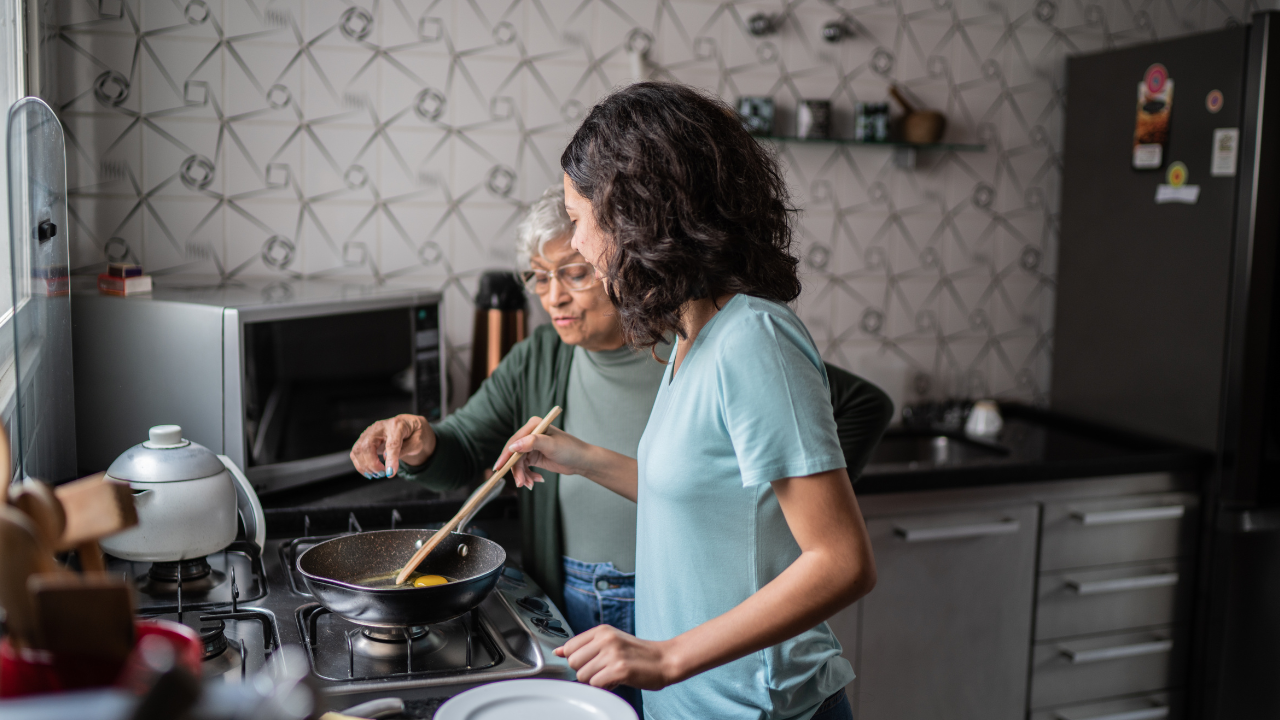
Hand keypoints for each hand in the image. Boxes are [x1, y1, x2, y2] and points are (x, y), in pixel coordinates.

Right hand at [349, 415, 434, 477]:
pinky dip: (360, 465)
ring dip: (365, 466)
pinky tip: (369, 472)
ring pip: (358, 450)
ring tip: (377, 474)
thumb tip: (387, 460)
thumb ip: (404, 449)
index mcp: (397, 425)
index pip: (391, 443)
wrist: (409, 425)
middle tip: (383, 474)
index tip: (390, 473)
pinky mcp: (364, 438)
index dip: (390, 459)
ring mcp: (370, 432)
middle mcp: (380, 426)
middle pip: (367, 445)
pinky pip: (356, 452)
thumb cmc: (414, 433)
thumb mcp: (417, 442)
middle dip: (372, 464)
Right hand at [492, 415, 597, 488]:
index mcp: (533, 426)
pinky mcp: (534, 456)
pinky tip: (536, 481)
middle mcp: (530, 434)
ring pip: (518, 463)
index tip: (499, 468)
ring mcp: (531, 446)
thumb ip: (532, 443)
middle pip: (514, 454)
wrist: (582, 461)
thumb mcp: (551, 445)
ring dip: (522, 475)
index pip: (514, 441)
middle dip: (516, 470)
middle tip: (520, 483)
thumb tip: (513, 446)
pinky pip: (524, 468)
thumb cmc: (570, 449)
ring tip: (529, 485)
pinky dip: (528, 476)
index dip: (505, 455)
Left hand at [554, 625, 681, 689]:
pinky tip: (616, 680)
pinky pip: (596, 684)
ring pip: (583, 675)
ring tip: (611, 674)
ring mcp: (613, 654)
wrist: (665, 660)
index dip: (577, 660)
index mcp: (602, 630)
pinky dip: (604, 686)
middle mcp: (606, 639)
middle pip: (573, 662)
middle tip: (602, 670)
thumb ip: (585, 646)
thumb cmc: (638, 654)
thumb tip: (558, 651)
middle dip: (585, 671)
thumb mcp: (610, 642)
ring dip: (595, 680)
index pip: (569, 647)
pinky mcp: (620, 669)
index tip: (590, 663)